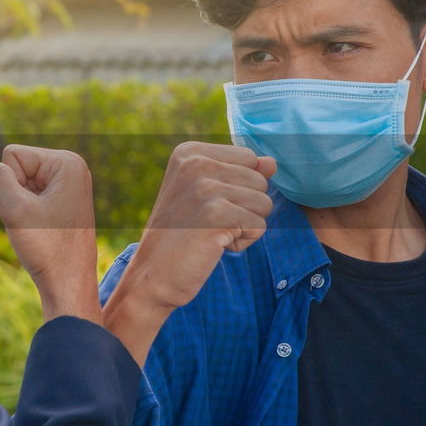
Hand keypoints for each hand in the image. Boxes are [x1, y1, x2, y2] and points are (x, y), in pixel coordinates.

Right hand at [0, 145, 100, 324]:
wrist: (68, 285)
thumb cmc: (47, 250)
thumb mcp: (15, 209)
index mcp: (67, 163)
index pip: (12, 155)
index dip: (9, 184)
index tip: (30, 210)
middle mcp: (72, 169)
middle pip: (17, 166)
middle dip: (15, 194)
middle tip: (34, 221)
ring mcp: (68, 186)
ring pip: (20, 184)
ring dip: (19, 205)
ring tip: (39, 227)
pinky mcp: (63, 201)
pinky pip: (30, 197)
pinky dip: (26, 213)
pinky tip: (41, 231)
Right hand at [104, 142, 275, 364]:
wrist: (152, 274)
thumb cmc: (180, 235)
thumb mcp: (206, 195)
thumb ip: (240, 173)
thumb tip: (272, 162)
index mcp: (189, 152)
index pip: (250, 158)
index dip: (239, 188)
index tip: (206, 205)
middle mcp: (195, 162)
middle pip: (260, 180)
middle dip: (244, 208)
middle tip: (207, 222)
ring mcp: (205, 187)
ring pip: (264, 203)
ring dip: (244, 226)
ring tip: (210, 233)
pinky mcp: (217, 214)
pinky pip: (259, 226)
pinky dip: (241, 243)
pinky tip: (213, 245)